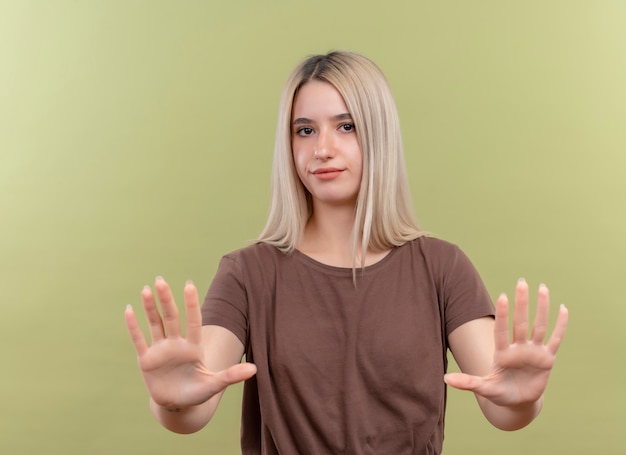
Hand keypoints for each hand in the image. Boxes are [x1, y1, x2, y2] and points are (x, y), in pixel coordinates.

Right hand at [125, 277, 255, 409]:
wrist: (178, 405)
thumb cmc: (198, 392)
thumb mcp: (215, 385)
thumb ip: (231, 375)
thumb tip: (255, 369)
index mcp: (193, 347)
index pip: (193, 321)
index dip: (191, 304)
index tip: (189, 284)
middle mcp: (176, 344)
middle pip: (171, 318)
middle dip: (166, 300)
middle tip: (161, 280)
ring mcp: (161, 350)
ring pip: (155, 324)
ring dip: (150, 308)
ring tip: (147, 289)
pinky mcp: (146, 360)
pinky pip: (139, 340)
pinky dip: (133, 326)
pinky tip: (129, 309)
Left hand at [445, 279, 568, 407]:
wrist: (517, 402)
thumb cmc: (499, 392)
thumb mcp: (483, 388)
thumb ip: (467, 382)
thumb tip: (444, 379)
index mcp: (502, 353)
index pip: (502, 330)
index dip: (503, 315)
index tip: (502, 296)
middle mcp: (518, 348)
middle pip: (521, 322)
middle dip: (521, 303)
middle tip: (521, 281)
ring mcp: (533, 352)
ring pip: (539, 326)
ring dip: (541, 307)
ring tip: (541, 287)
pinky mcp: (547, 359)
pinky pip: (555, 339)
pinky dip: (560, 325)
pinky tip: (563, 308)